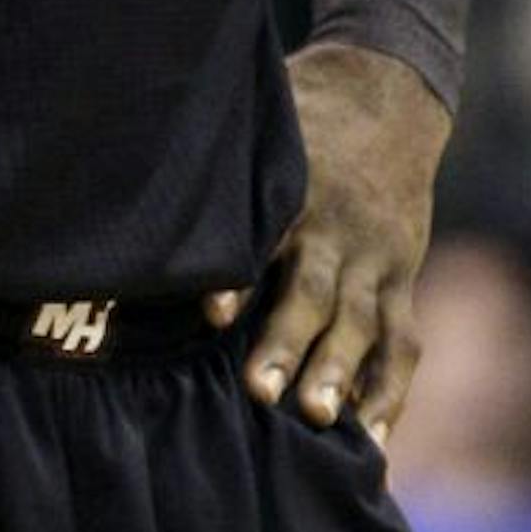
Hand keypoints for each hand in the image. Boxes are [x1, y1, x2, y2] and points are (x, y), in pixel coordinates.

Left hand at [202, 40, 448, 443]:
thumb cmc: (300, 115)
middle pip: (314, 290)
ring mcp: (375, 257)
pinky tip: (372, 441)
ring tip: (316, 420)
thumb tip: (127, 184)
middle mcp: (337, 228)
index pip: (265, 235)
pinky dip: (390, 392)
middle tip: (260, 391)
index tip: (212, 315)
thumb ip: (213, 166)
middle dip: (288, 342)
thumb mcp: (259, 127)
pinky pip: (403, 340)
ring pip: (362, 323)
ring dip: (340, 374)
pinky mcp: (402, 278)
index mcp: (295, 188)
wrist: (389, 90)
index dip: (239, 278)